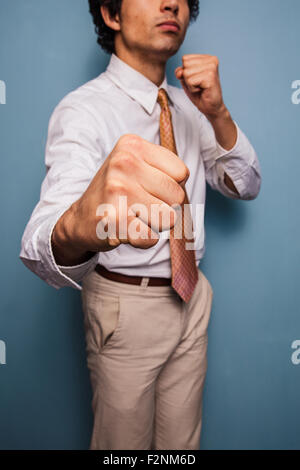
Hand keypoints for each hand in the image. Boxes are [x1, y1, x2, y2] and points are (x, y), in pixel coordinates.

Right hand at [51, 134, 188, 264]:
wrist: (80, 219)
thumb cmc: (116, 193)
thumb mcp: (136, 165)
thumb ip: (165, 167)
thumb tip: (186, 184)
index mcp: (132, 145)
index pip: (182, 173)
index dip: (171, 187)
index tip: (148, 188)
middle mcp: (124, 163)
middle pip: (178, 196)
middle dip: (164, 207)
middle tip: (139, 205)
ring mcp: (117, 191)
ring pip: (169, 218)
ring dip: (154, 224)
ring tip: (133, 216)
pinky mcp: (115, 220)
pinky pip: (152, 237)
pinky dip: (144, 240)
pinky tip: (127, 230)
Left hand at [175, 54, 226, 119]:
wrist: (211, 108)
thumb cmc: (200, 94)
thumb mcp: (186, 80)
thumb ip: (181, 72)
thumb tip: (180, 71)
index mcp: (206, 58)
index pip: (185, 58)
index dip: (186, 72)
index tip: (196, 79)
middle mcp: (211, 59)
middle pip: (185, 65)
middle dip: (188, 78)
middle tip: (199, 85)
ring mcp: (211, 67)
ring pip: (186, 73)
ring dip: (190, 84)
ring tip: (200, 87)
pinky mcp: (210, 76)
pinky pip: (190, 81)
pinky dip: (193, 89)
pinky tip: (202, 90)